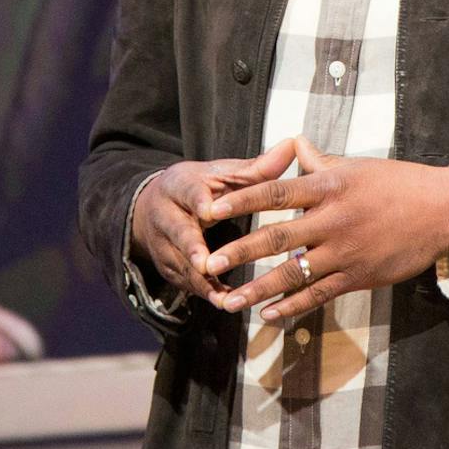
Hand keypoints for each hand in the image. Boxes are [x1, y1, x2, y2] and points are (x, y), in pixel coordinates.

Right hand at [129, 138, 300, 303]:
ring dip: (200, 281)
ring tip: (222, 297)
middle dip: (190, 249)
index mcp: (180, 185)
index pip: (188, 191)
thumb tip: (291, 146)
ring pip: (180, 264)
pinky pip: (185, 283)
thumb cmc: (201, 188)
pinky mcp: (168, 267)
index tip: (210, 211)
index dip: (198, 201)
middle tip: (205, 264)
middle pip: (177, 232)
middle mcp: (166, 215)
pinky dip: (205, 293)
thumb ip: (256, 168)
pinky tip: (225, 303)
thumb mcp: (223, 174)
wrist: (156, 206)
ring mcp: (164, 245)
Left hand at [203, 135, 448, 320]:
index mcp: (330, 187)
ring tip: (228, 300)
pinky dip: (292, 307)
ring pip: (293, 274)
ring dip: (258, 289)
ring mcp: (345, 252)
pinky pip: (318, 295)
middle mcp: (333, 220)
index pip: (276, 193)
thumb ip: (319, 162)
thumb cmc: (398, 183)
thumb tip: (293, 145)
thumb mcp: (356, 166)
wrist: (442, 212)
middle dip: (240, 252)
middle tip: (208, 263)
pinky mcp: (358, 276)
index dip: (241, 201)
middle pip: (277, 238)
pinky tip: (268, 315)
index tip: (210, 209)